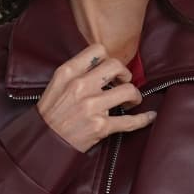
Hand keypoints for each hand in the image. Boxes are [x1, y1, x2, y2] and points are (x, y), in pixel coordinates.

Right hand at [36, 44, 156, 153]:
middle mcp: (80, 86)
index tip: (110, 69)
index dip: (109, 58)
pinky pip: (130, 121)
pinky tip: (149, 117)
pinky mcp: (100, 127)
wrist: (44, 142)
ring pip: (128, 90)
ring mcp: (91, 107)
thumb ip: (76, 73)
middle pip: (116, 66)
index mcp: (68, 73)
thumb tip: (101, 67)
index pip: (97, 50)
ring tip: (131, 101)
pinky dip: (143, 119)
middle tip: (124, 83)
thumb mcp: (56, 85)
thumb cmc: (50, 115)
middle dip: (125, 74)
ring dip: (134, 95)